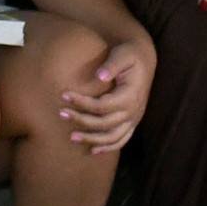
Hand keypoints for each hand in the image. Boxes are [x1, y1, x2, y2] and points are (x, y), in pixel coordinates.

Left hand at [59, 36, 152, 153]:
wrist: (145, 60)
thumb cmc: (130, 55)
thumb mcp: (122, 55)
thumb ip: (112, 65)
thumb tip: (100, 76)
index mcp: (129, 96)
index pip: (102, 105)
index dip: (82, 103)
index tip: (64, 95)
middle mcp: (133, 112)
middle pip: (103, 123)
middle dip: (81, 120)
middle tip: (61, 113)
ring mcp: (134, 119)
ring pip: (112, 137)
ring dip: (91, 139)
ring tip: (72, 137)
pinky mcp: (133, 122)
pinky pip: (121, 140)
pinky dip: (108, 147)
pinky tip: (93, 150)